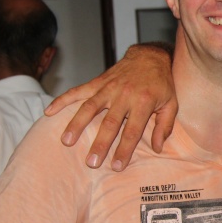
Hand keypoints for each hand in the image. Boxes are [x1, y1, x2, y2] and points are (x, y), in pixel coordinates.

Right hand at [45, 43, 176, 170]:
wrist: (150, 56)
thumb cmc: (162, 84)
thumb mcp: (171, 104)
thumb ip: (164, 126)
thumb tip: (157, 147)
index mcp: (144, 102)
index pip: (132, 130)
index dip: (124, 149)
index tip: (116, 166)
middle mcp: (124, 94)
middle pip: (109, 123)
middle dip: (100, 144)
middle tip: (91, 163)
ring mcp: (109, 87)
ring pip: (90, 107)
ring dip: (77, 124)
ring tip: (66, 141)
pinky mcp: (98, 81)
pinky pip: (78, 90)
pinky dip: (63, 100)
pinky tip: (49, 111)